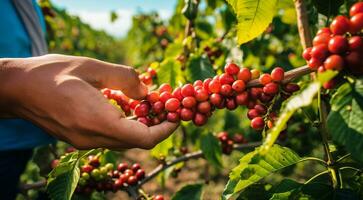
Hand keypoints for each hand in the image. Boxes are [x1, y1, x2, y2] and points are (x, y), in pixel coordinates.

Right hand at [0, 54, 177, 149]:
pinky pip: (109, 138)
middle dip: (155, 126)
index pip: (144, 138)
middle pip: (136, 141)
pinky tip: (123, 108)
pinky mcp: (78, 140)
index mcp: (98, 121)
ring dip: (139, 126)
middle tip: (163, 106)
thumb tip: (146, 90)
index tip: (175, 117)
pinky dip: (123, 126)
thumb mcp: (93, 67)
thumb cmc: (51, 73)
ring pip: (123, 141)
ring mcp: (84, 142)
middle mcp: (92, 138)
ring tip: (146, 105)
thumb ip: (124, 78)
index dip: (165, 130)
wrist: (17, 89)